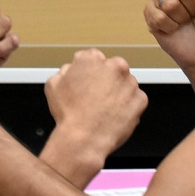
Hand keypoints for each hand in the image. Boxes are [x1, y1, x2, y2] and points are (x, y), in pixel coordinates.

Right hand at [43, 49, 147, 181]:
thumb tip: (72, 70)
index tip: (87, 82)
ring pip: (125, 84)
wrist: (84, 138)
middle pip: (112, 68)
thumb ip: (66, 71)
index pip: (92, 57)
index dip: (88, 72)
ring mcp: (130, 83)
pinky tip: (115, 115)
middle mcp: (114, 66)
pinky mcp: (140, 99)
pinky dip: (128, 106)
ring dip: (118, 92)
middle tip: (97, 97)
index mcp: (92, 59)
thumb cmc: (68, 113)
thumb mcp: (54, 85)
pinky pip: (135, 100)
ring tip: (105, 109)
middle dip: (106, 79)